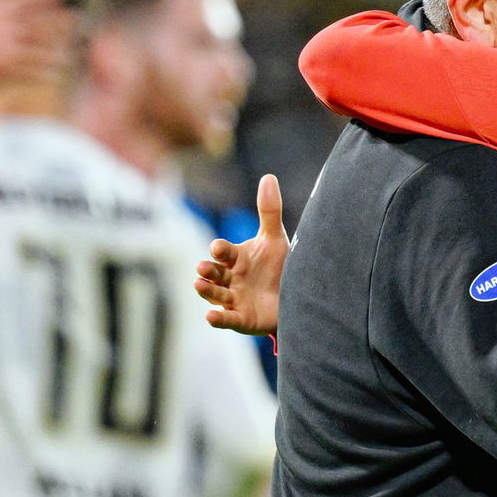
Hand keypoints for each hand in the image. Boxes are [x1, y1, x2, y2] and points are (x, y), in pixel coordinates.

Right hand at [0, 0, 78, 106]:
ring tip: (73, 47)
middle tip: (79, 15)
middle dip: (59, 18)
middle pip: (36, 20)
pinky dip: (45, 70)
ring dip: (57, 47)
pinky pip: (31, 68)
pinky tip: (58, 71)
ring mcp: (1, 47)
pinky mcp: (3, 68)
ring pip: (38, 46)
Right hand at [195, 174, 287, 336]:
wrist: (296, 295)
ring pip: (216, 295)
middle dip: (207, 271)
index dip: (220, 251)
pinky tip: (210, 316)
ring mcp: (234, 299)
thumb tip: (268, 176)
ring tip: (199, 285)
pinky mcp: (242, 319)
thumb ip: (269, 211)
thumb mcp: (275, 239)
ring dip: (207, 291)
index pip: (223, 252)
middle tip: (203, 268)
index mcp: (236, 259)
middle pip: (214, 274)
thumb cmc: (279, 265)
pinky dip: (218, 319)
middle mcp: (231, 279)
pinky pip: (227, 320)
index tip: (218, 249)